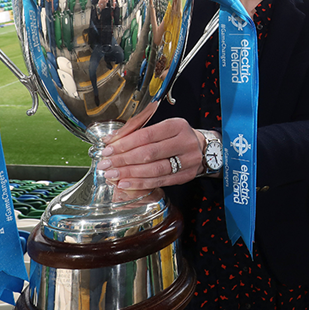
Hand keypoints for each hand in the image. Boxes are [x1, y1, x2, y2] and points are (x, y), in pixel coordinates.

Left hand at [96, 117, 211, 189]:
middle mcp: (185, 142)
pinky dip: (140, 183)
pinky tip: (126, 183)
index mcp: (177, 126)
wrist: (202, 148)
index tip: (108, 149)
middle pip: (149, 153)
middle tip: (106, 164)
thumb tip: (110, 139)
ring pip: (154, 169)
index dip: (125, 143)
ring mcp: (188, 161)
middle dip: (123, 160)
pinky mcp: (186, 176)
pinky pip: (160, 181)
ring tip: (112, 175)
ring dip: (130, 173)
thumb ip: (136, 131)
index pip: (146, 135)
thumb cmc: (176, 136)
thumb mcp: (160, 127)